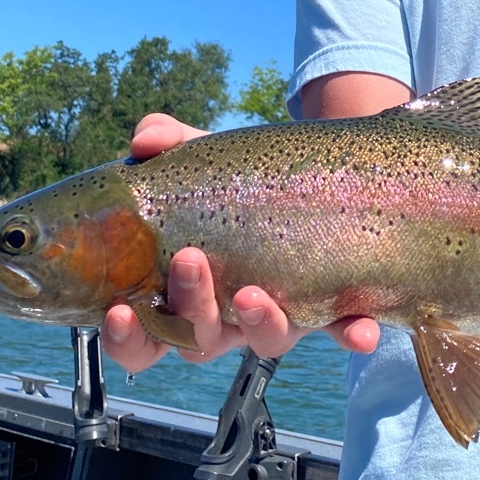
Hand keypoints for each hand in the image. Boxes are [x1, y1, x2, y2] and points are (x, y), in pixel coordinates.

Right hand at [100, 113, 381, 373]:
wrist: (310, 170)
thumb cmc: (239, 179)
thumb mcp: (204, 158)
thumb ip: (171, 143)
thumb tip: (146, 138)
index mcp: (184, 292)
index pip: (142, 336)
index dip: (124, 337)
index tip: (117, 311)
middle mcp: (228, 316)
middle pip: (198, 341)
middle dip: (191, 309)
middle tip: (191, 262)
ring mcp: (279, 314)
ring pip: (265, 341)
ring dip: (259, 322)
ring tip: (253, 293)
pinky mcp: (330, 308)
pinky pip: (341, 330)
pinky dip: (350, 333)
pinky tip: (361, 330)